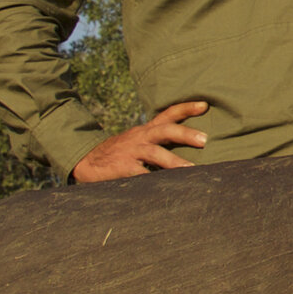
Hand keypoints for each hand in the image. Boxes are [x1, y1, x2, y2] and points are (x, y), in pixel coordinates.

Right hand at [71, 102, 211, 178]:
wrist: (87, 160)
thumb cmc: (120, 152)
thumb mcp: (137, 140)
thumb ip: (157, 140)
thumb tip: (189, 143)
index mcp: (145, 130)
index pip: (167, 114)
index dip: (185, 108)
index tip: (204, 105)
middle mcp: (140, 137)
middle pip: (164, 130)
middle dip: (185, 133)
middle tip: (205, 139)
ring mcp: (131, 152)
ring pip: (155, 153)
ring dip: (174, 161)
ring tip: (192, 168)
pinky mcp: (122, 168)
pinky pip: (140, 174)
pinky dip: (153, 180)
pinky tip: (166, 188)